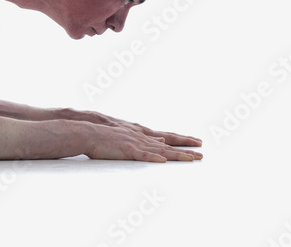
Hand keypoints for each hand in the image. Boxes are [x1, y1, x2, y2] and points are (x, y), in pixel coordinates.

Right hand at [63, 108, 202, 161]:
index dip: (182, 139)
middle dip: (186, 146)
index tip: (196, 141)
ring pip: (161, 150)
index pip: (167, 136)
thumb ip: (143, 139)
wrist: (88, 129)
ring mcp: (135, 143)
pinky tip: (163, 161)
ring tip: (192, 159)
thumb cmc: (105, 134)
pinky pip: (143, 155)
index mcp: (142, 133)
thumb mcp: (127, 134)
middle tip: (202, 150)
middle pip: (168, 142)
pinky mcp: (126, 150)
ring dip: (177, 155)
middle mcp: (142, 136)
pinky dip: (153, 158)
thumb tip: (160, 142)